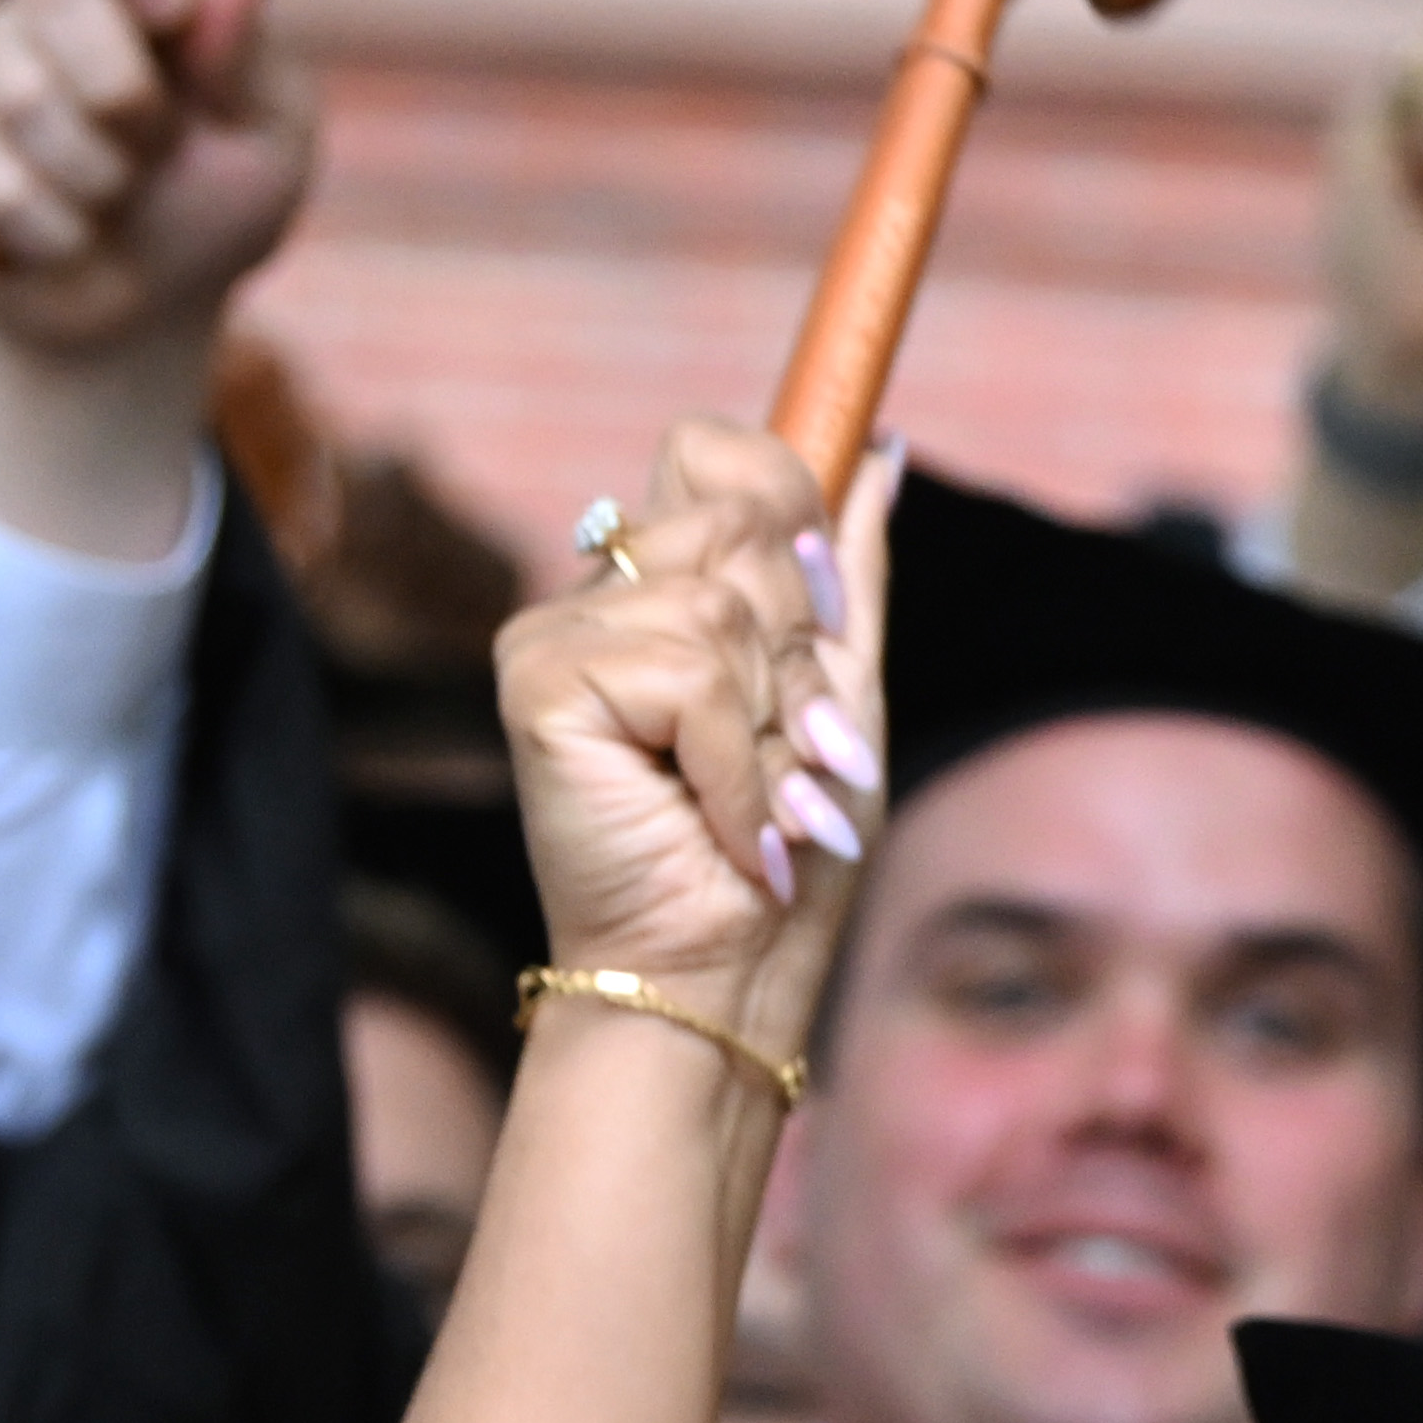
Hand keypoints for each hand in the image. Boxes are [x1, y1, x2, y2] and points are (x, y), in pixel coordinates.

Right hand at [0, 0, 317, 359]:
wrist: (142, 313)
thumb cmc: (220, 207)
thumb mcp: (264, 142)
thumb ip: (241, 60)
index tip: (169, 4)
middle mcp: (49, 1)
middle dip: (119, 81)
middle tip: (154, 137)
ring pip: (14, 89)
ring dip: (94, 170)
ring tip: (119, 196)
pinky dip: (53, 228)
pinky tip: (69, 237)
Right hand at [501, 423, 889, 1047]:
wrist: (726, 972)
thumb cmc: (788, 850)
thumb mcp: (845, 696)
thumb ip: (850, 574)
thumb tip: (884, 450)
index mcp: (663, 582)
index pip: (719, 453)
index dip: (793, 513)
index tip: (824, 619)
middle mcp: (599, 591)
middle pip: (743, 520)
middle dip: (804, 650)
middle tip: (793, 750)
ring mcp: (556, 633)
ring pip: (724, 603)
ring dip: (775, 721)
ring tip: (758, 801)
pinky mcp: (538, 681)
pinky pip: (689, 670)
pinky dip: (735, 761)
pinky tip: (721, 824)